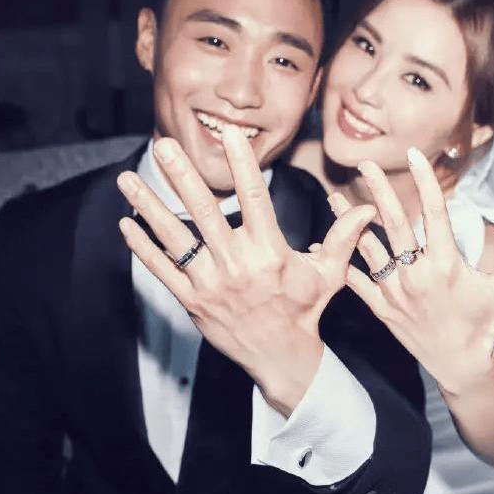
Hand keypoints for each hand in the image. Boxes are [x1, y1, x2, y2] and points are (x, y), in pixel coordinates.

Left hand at [117, 127, 374, 415]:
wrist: (281, 358)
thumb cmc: (305, 311)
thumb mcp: (328, 274)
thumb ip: (342, 238)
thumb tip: (366, 209)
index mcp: (270, 253)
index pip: (254, 199)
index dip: (242, 165)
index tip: (230, 135)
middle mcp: (238, 265)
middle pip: (206, 214)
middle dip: (183, 176)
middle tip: (164, 144)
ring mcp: (211, 284)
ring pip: (175, 239)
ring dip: (150, 206)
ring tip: (128, 178)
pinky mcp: (193, 301)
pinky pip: (163, 271)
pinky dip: (143, 248)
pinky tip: (127, 224)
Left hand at [328, 147, 493, 394]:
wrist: (460, 367)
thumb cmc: (484, 324)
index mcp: (446, 263)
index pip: (434, 212)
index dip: (425, 180)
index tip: (415, 155)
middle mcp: (417, 274)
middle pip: (393, 222)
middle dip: (378, 189)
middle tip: (364, 163)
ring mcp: (395, 292)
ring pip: (367, 248)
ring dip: (350, 221)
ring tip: (334, 197)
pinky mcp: (381, 308)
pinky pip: (357, 281)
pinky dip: (343, 263)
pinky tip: (328, 245)